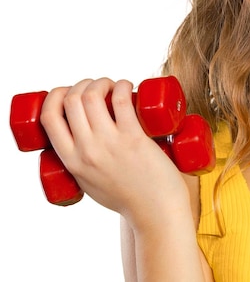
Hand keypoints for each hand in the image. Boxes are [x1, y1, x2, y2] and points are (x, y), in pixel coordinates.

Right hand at [40, 78, 188, 226]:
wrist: (156, 212)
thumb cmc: (127, 196)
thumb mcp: (90, 181)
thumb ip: (83, 163)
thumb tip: (85, 139)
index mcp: (70, 161)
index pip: (49, 118)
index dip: (56, 95)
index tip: (72, 92)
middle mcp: (86, 151)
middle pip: (71, 100)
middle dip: (83, 84)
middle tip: (101, 88)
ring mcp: (109, 144)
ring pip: (93, 96)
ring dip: (102, 82)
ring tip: (115, 86)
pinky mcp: (134, 138)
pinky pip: (121, 101)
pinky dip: (122, 85)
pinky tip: (127, 85)